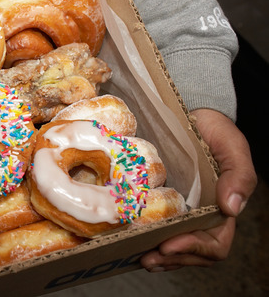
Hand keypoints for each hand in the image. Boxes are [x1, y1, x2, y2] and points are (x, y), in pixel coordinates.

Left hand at [140, 108, 256, 270]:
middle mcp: (200, 214)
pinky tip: (130, 240)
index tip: (169, 245)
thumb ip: (239, 176)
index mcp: (221, 209)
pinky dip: (145, 239)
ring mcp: (179, 210)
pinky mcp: (159, 201)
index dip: (193, 248)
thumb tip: (232, 208)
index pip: (214, 242)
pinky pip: (155, 228)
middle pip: (192, 251)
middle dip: (172, 259)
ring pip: (173, 246)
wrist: (189, 110)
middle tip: (147, 259)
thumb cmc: (214, 129)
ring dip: (159, 256)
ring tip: (139, 256)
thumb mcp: (232, 146)